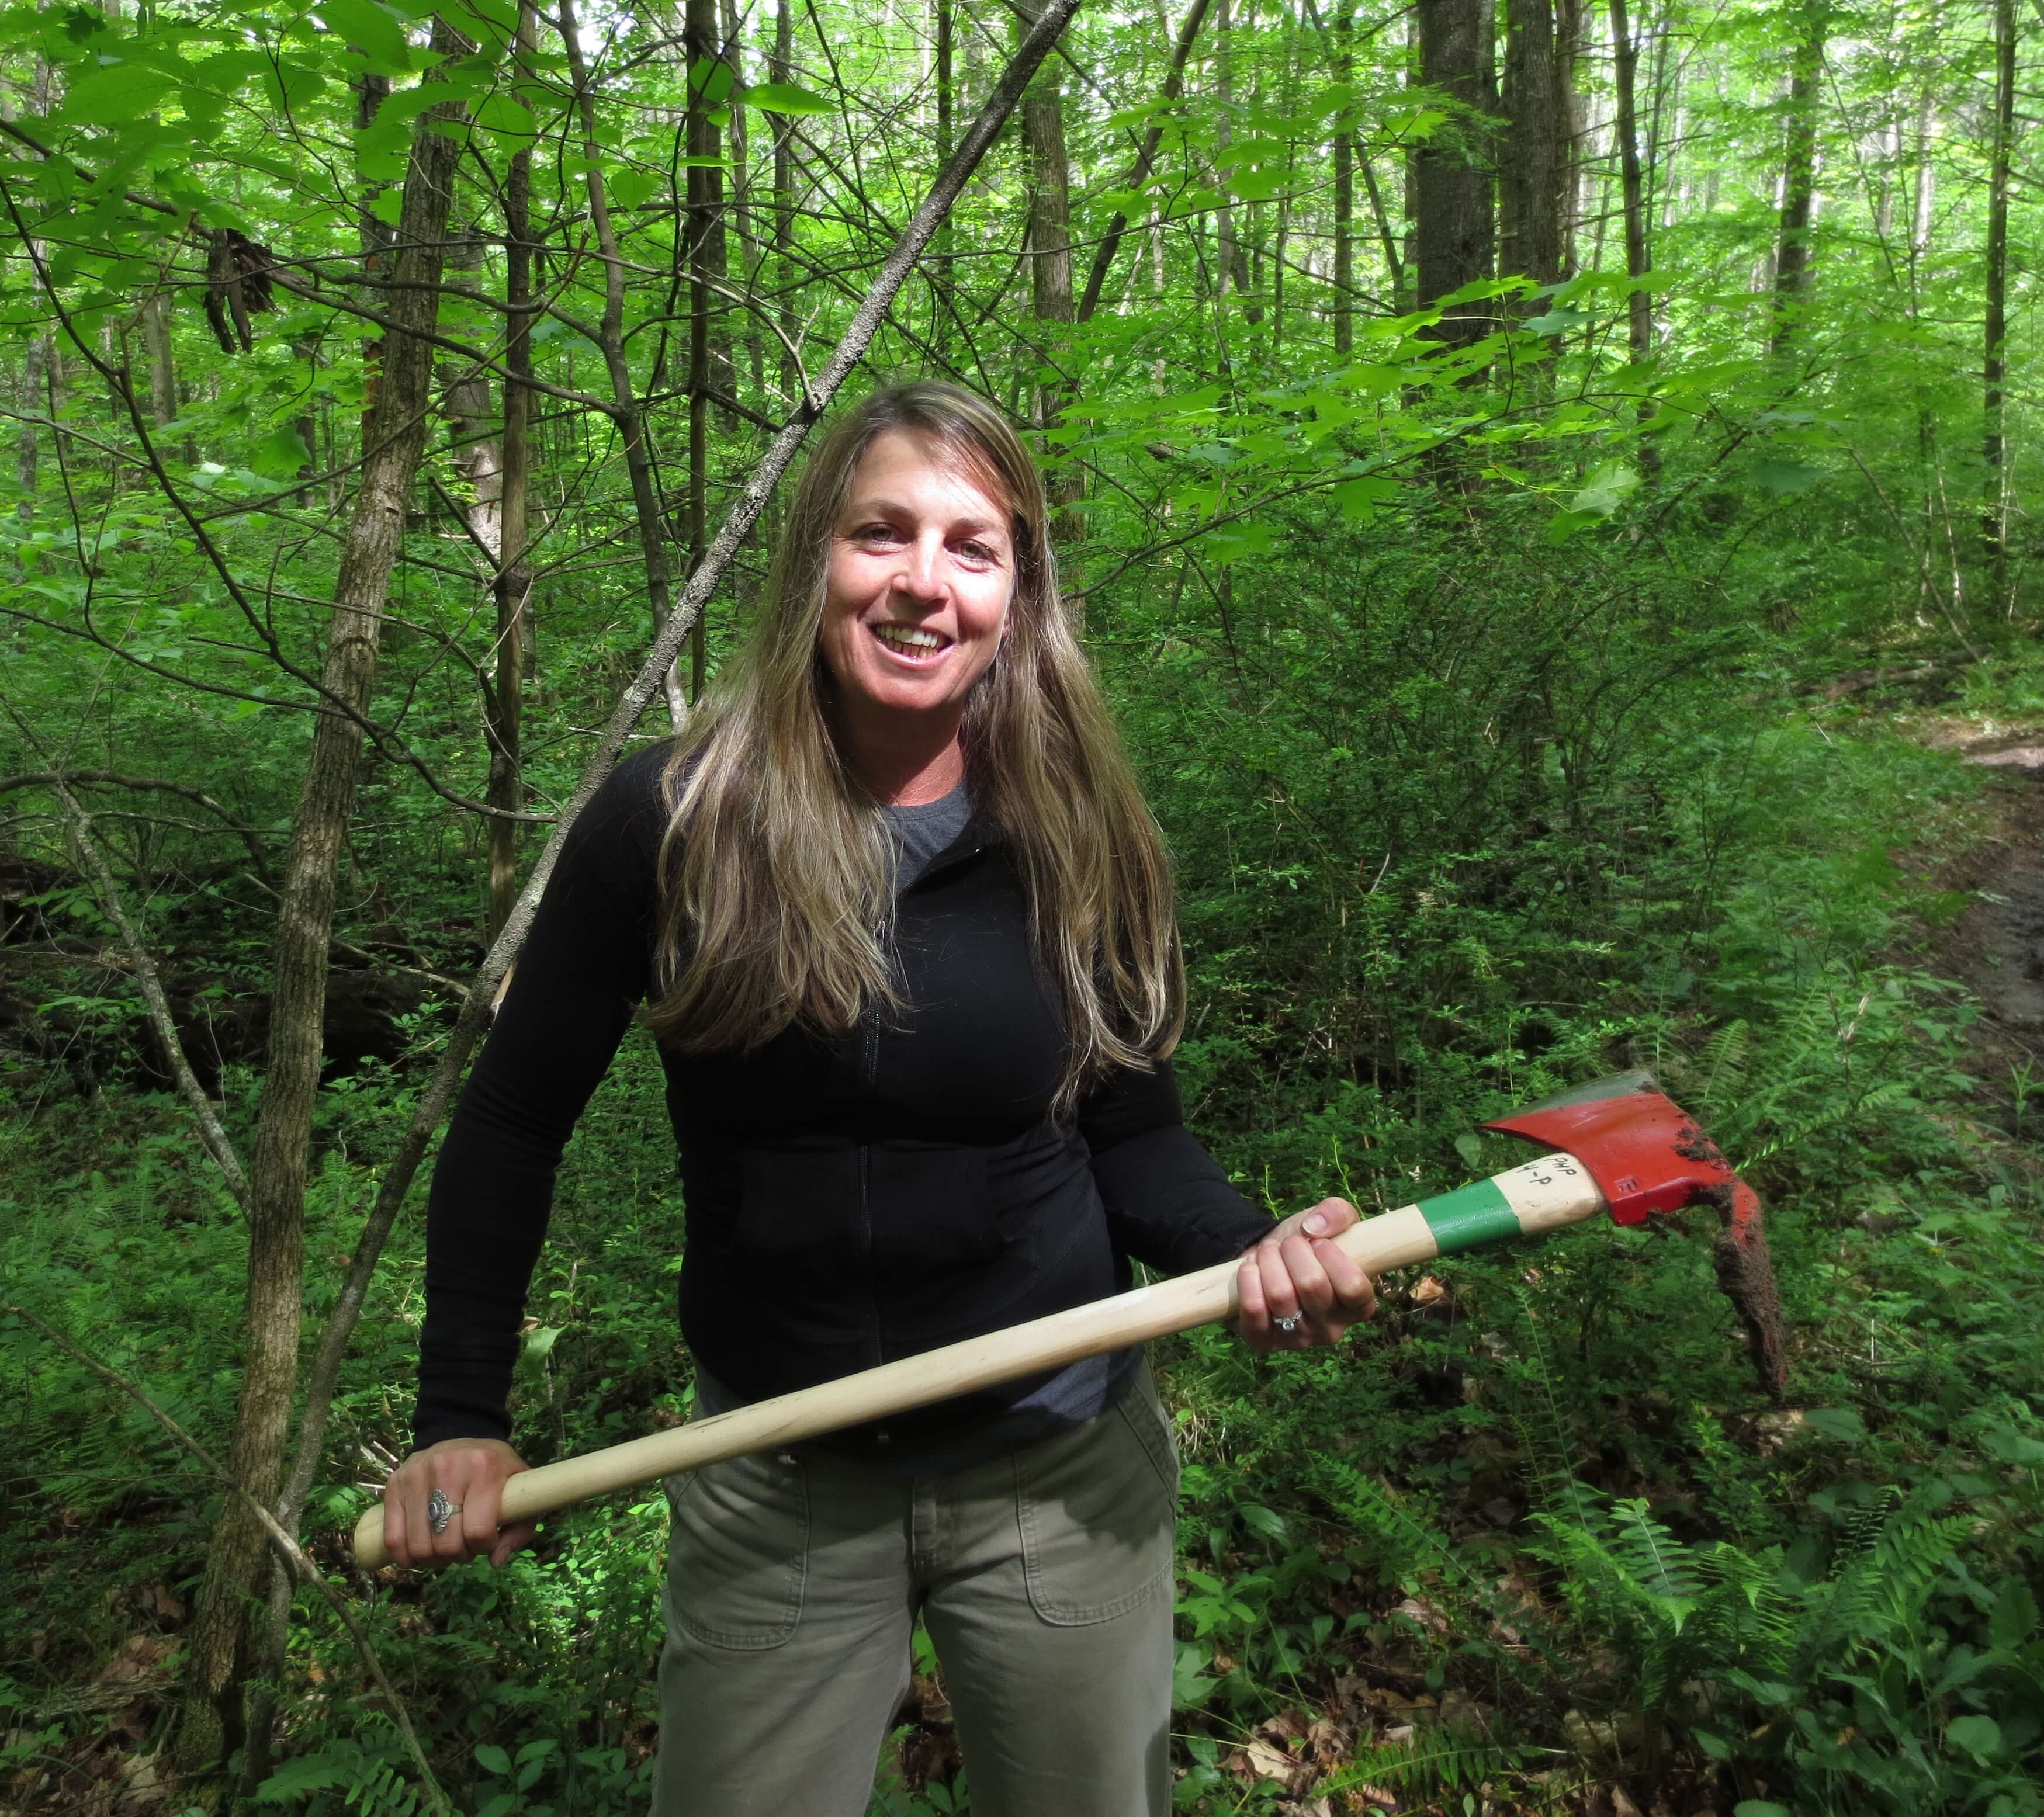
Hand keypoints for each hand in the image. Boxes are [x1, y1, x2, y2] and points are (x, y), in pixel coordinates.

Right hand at [380, 1437, 534, 1569]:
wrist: (460, 1432)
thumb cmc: (494, 1468)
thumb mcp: (519, 1490)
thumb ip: (519, 1529)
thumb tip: (496, 1561)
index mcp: (484, 1469)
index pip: (478, 1531)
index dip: (483, 1547)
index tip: (486, 1540)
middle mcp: (448, 1469)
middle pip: (447, 1543)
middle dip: (459, 1555)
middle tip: (464, 1546)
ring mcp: (416, 1476)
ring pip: (419, 1546)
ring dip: (434, 1558)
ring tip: (444, 1546)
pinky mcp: (395, 1484)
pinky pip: (392, 1538)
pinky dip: (405, 1556)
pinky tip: (418, 1553)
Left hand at [1235, 1197, 1377, 1352]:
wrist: (1265, 1259)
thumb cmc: (1305, 1245)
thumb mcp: (1326, 1221)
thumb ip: (1336, 1213)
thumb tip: (1314, 1228)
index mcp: (1357, 1306)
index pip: (1354, 1288)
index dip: (1333, 1257)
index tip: (1318, 1242)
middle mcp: (1332, 1330)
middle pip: (1312, 1285)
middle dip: (1293, 1251)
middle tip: (1287, 1244)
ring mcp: (1298, 1340)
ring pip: (1280, 1295)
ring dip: (1269, 1260)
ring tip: (1269, 1252)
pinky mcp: (1264, 1342)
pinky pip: (1253, 1310)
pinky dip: (1248, 1279)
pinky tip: (1250, 1268)